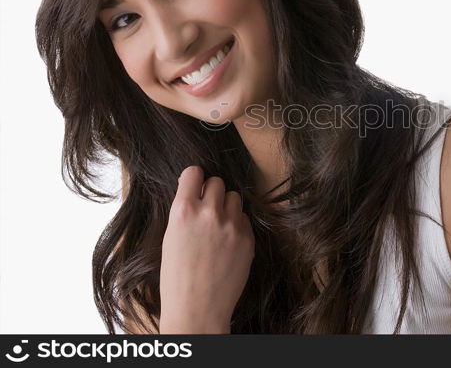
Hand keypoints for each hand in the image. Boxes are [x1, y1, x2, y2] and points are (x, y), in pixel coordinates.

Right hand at [159, 166, 254, 333]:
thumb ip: (185, 212)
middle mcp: (208, 213)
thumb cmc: (177, 279)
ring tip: (218, 226)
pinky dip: (238, 225)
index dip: (194, 179)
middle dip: (212, 193)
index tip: (195, 184)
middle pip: (217, 182)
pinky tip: (228, 243)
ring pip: (234, 197)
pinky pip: (244, 218)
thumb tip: (196, 193)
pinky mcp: (248, 237)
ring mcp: (231, 225)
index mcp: (183, 212)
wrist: (198, 309)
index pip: (194, 172)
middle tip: (207, 210)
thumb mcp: (171, 239)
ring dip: (227, 206)